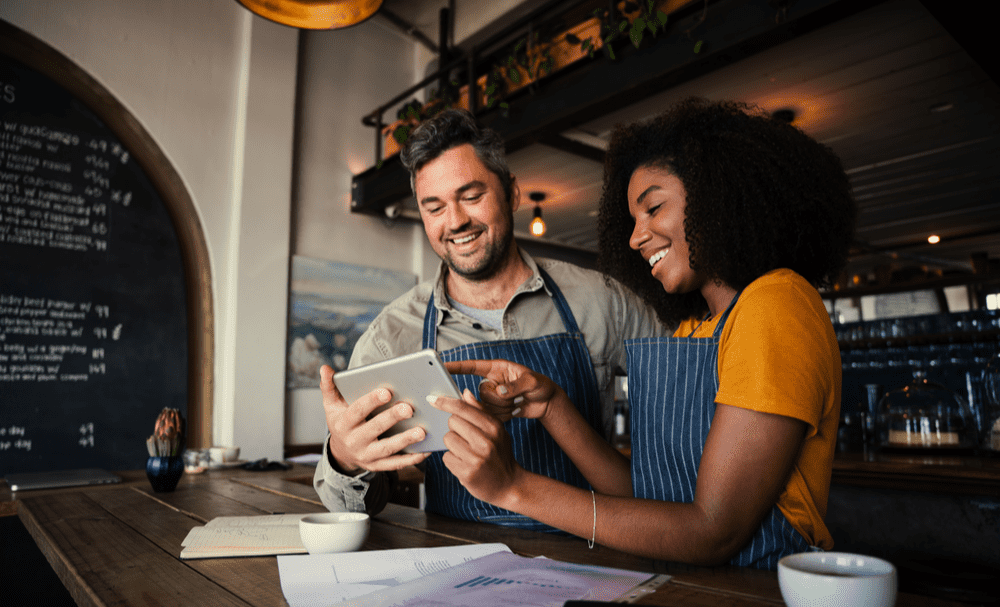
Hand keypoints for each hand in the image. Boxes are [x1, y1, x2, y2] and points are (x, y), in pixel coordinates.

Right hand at [321, 365, 429, 473]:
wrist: (341, 452)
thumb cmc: (342, 421)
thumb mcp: (331, 405)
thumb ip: (329, 387)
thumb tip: (325, 368)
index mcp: (343, 423)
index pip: (357, 410)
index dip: (371, 401)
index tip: (387, 391)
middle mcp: (354, 441)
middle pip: (374, 429)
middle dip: (392, 418)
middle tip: (409, 408)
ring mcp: (366, 455)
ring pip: (387, 448)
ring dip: (405, 440)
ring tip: (422, 431)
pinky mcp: (377, 466)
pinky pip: (395, 464)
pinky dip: (411, 459)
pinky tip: (426, 451)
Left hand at [431, 389, 523, 505]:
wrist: (509, 485)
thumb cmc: (500, 454)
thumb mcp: (497, 430)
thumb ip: (480, 411)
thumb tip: (464, 393)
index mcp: (493, 427)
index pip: (463, 408)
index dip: (445, 402)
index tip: (432, 399)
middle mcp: (486, 441)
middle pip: (452, 422)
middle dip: (455, 428)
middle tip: (466, 438)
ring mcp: (476, 458)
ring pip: (447, 439)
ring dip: (452, 445)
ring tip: (466, 452)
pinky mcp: (467, 473)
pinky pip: (446, 458)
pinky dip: (452, 460)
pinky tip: (464, 463)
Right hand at [444, 359, 567, 422]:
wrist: (546, 402)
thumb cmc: (541, 385)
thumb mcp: (532, 382)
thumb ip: (516, 386)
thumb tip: (500, 392)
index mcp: (496, 369)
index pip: (472, 366)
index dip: (456, 367)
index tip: (441, 366)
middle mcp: (491, 382)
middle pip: (480, 393)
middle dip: (498, 399)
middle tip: (515, 396)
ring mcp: (492, 397)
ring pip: (485, 407)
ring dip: (504, 408)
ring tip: (518, 401)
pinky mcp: (495, 410)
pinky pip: (491, 416)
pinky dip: (505, 416)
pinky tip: (516, 410)